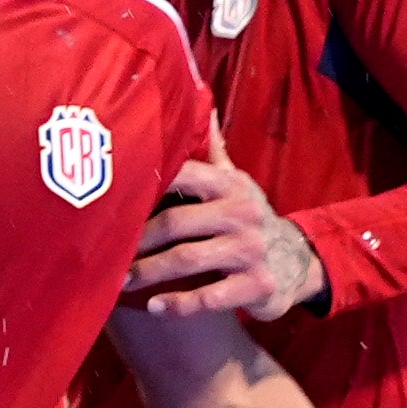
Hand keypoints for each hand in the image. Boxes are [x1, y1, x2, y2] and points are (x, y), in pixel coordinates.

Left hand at [126, 144, 324, 321]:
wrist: (298, 261)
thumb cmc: (249, 219)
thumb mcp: (236, 183)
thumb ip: (213, 150)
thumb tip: (200, 101)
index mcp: (229, 185)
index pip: (182, 175)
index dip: (145, 187)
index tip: (111, 202)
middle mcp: (241, 213)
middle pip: (176, 222)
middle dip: (138, 240)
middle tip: (108, 252)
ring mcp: (251, 250)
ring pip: (189, 259)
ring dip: (150, 272)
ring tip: (122, 282)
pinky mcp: (257, 285)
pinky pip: (210, 296)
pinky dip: (179, 304)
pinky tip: (156, 307)